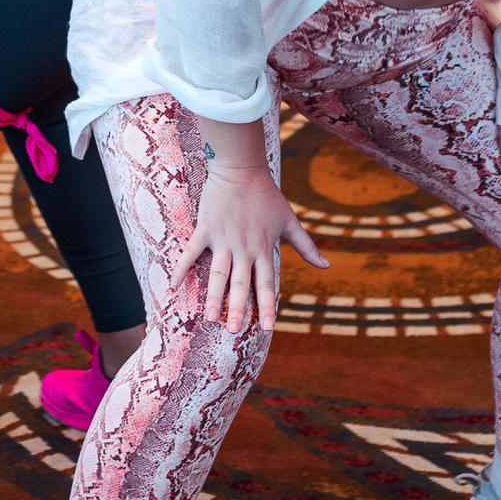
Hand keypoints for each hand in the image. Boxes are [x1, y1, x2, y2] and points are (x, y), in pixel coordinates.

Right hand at [178, 162, 326, 333]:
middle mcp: (243, 248)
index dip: (268, 307)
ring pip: (217, 274)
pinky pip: (190, 253)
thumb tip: (327, 266)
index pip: (267, 284)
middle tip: (234, 331)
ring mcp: (223, 240)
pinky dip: (180, 270)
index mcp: (263, 248)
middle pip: (241, 284)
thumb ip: (307, 246)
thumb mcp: (289, 221)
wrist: (240, 168)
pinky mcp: (205, 229)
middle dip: (238, 309)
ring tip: (210, 318)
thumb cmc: (266, 195)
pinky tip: (173, 288)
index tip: (268, 328)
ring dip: (213, 297)